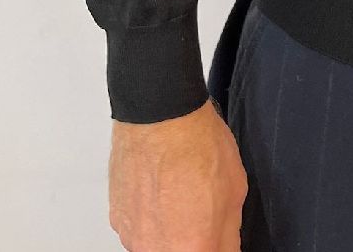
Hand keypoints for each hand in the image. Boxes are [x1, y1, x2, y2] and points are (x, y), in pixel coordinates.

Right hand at [108, 97, 249, 250]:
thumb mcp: (235, 191)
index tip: (215, 236)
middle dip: (193, 241)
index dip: (214, 244)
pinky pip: (139, 228)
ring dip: (169, 231)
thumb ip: (229, 235)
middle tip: (199, 213)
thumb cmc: (196, 144)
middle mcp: (156, 249)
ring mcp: (132, 236)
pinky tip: (160, 189)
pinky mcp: (117, 219)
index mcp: (191, 249)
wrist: (160, 114)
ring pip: (158, 245)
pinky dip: (150, 217)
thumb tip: (226, 249)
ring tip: (179, 195)